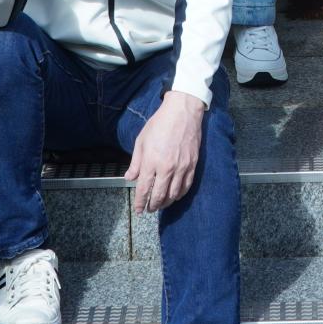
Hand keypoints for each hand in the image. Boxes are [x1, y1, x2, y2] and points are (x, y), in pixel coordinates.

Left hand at [125, 90, 204, 212]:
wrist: (183, 112)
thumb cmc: (160, 124)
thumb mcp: (141, 140)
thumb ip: (136, 162)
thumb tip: (130, 178)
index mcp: (151, 161)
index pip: (144, 189)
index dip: (140, 203)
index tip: (138, 210)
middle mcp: (167, 168)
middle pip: (159, 195)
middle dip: (152, 206)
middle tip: (149, 210)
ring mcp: (181, 167)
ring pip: (174, 194)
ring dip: (166, 202)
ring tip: (160, 204)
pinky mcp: (192, 165)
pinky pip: (186, 186)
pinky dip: (180, 194)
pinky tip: (175, 195)